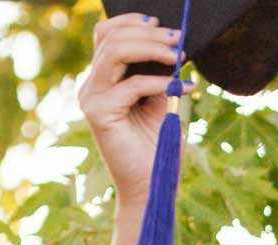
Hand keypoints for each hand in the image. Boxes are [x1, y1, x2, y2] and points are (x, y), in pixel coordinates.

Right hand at [79, 14, 191, 207]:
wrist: (153, 187)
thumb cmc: (158, 150)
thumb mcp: (164, 106)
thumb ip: (161, 79)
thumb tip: (174, 50)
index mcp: (105, 80)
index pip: (107, 35)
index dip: (132, 23)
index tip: (165, 26)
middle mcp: (93, 86)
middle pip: (109, 38)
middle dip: (147, 33)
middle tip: (178, 39)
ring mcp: (92, 98)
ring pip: (113, 53)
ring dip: (150, 48)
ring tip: (179, 56)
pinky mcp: (98, 113)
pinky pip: (130, 86)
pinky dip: (160, 83)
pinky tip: (185, 89)